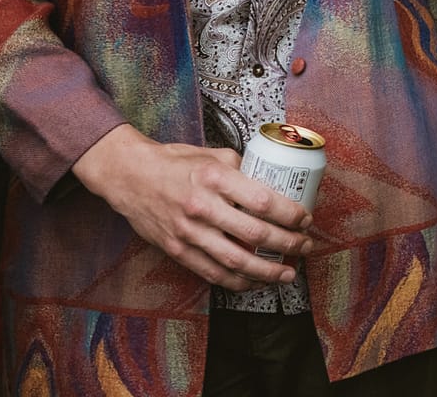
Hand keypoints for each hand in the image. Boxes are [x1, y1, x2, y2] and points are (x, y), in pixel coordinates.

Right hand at [71, 123, 312, 290]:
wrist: (130, 177)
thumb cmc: (175, 163)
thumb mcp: (213, 155)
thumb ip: (242, 169)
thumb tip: (272, 182)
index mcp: (215, 178)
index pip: (263, 201)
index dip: (290, 214)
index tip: (306, 219)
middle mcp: (202, 207)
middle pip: (255, 233)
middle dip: (287, 243)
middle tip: (306, 246)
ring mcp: (188, 232)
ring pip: (235, 260)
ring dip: (267, 271)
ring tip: (288, 274)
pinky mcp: (177, 251)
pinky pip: (211, 273)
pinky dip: (236, 281)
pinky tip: (254, 282)